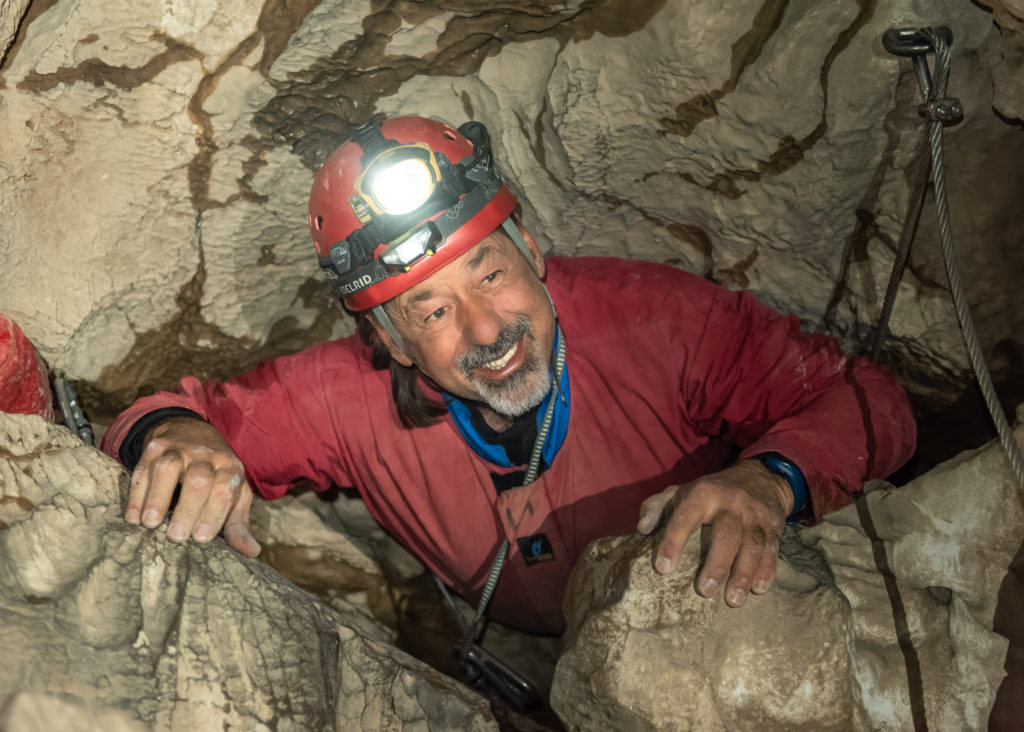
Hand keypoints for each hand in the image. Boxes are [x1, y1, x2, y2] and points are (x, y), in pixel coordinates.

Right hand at [125, 417, 260, 556]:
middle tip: (176, 537)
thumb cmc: (216, 473)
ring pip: (168, 469)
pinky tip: (133, 517)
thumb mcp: (233, 492)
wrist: (191, 431)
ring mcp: (179, 449)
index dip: (214, 513)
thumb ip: (238, 522)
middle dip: (187, 509)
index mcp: (229, 467)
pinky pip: (143, 469)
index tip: (201, 538)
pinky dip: (136, 494)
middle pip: (198, 479)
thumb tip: (251, 551)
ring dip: (157, 497)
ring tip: (150, 524)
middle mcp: (206, 455)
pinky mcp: (155, 447)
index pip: (225, 489)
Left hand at [636, 460, 791, 606]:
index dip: (673, 542)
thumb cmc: (711, 491)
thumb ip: (657, 506)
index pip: (686, 517)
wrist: (760, 476)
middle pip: (726, 534)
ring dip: (743, 574)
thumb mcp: (681, 491)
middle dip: (717, 564)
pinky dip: (767, 570)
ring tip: (733, 600)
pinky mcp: (774, 525)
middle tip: (705, 591)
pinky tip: (758, 590)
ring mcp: (755, 514)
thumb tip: (641, 529)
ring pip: (752, 544)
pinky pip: (772, 549)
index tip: (663, 568)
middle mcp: (731, 503)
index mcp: (703, 493)